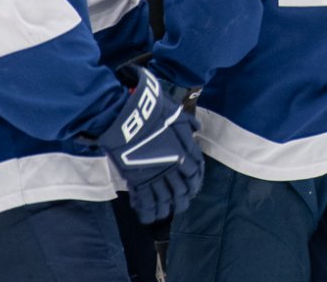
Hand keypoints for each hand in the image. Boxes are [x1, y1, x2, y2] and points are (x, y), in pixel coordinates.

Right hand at [97, 67, 203, 222]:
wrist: (129, 116)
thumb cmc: (152, 110)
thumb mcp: (175, 112)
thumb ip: (187, 122)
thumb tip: (196, 127)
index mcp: (185, 150)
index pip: (196, 172)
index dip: (195, 182)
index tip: (193, 187)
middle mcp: (174, 166)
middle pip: (182, 190)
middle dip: (182, 200)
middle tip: (180, 205)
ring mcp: (156, 175)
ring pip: (165, 200)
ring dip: (166, 210)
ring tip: (164, 214)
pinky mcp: (138, 180)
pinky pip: (145, 202)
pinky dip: (146, 212)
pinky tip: (147, 217)